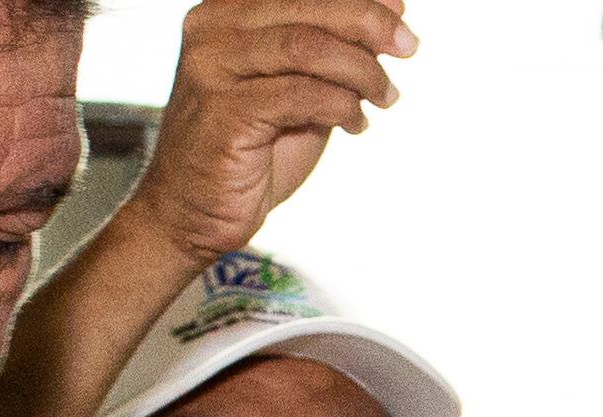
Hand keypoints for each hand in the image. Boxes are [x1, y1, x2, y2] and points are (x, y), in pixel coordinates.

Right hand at [114, 0, 414, 270]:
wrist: (194, 209)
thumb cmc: (251, 149)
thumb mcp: (302, 88)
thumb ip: (336, 52)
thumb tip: (393, 13)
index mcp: (228, 13)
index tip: (400, 15)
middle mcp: (213, 30)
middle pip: (308, 6)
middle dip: (368, 23)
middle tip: (408, 47)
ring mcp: (212, 68)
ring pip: (307, 47)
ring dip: (361, 71)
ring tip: (383, 97)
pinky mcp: (224, 112)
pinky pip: (301, 95)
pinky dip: (341, 107)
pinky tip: (355, 124)